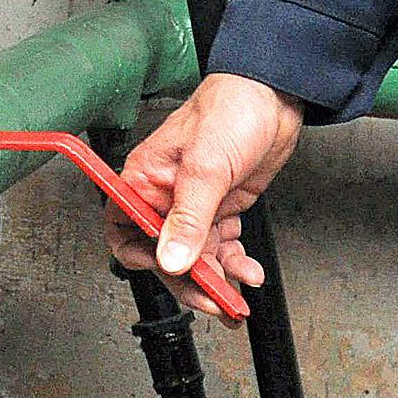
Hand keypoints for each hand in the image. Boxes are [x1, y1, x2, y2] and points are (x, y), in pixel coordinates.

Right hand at [106, 72, 302, 316]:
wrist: (274, 96)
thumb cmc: (231, 110)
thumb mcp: (206, 167)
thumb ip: (188, 218)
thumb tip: (170, 259)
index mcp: (145, 180)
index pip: (123, 228)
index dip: (138, 257)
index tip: (167, 274)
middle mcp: (166, 195)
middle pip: (164, 253)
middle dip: (189, 281)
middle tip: (213, 301)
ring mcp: (195, 203)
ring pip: (195, 256)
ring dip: (216, 279)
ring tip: (235, 296)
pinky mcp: (221, 207)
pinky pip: (221, 246)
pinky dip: (234, 262)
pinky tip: (247, 270)